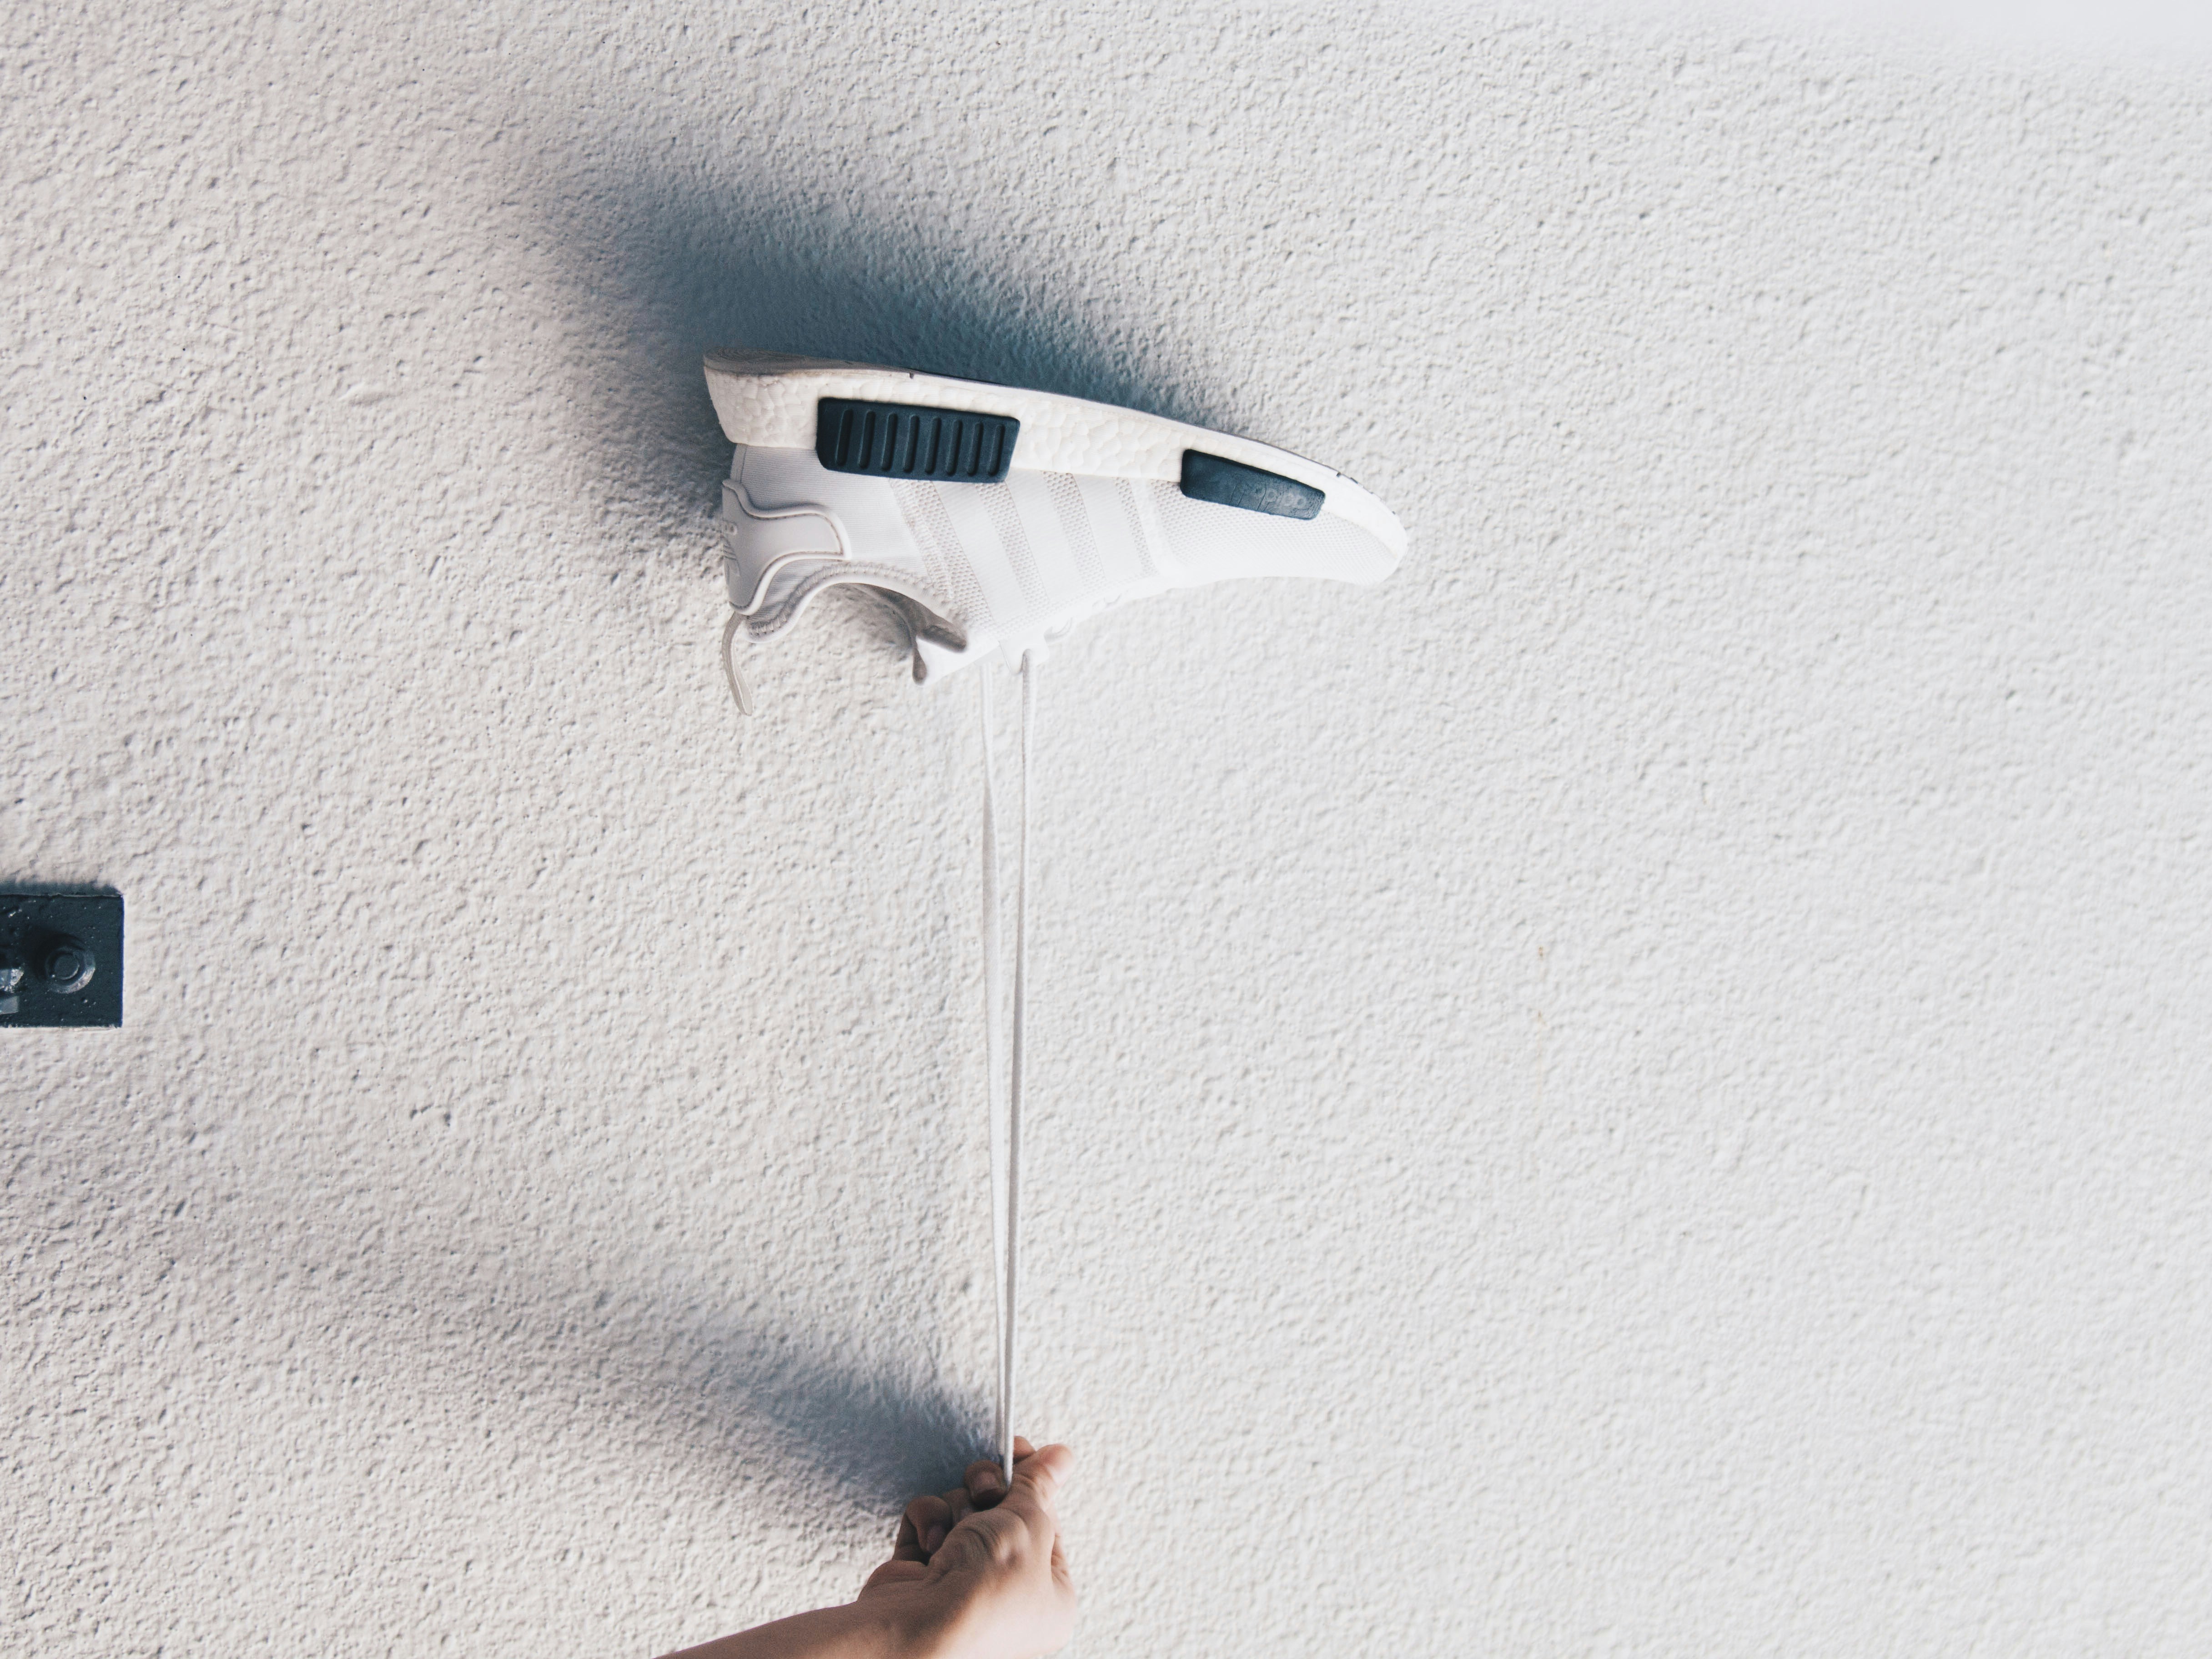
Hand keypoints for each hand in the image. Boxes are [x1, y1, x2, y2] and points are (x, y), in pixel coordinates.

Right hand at [859, 1438, 1076, 1658]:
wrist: (919, 1626)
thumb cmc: (988, 1588)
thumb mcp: (1030, 1524)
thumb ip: (1040, 1484)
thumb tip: (1061, 1456)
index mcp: (1050, 1595)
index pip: (1046, 1521)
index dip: (1032, 1483)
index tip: (1020, 1452)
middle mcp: (1008, 1593)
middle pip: (1003, 1511)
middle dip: (991, 1491)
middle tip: (987, 1489)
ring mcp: (962, 1584)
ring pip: (964, 1510)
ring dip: (959, 1506)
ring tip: (957, 1525)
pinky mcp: (922, 1573)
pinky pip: (931, 1521)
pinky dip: (930, 1520)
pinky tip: (932, 1539)